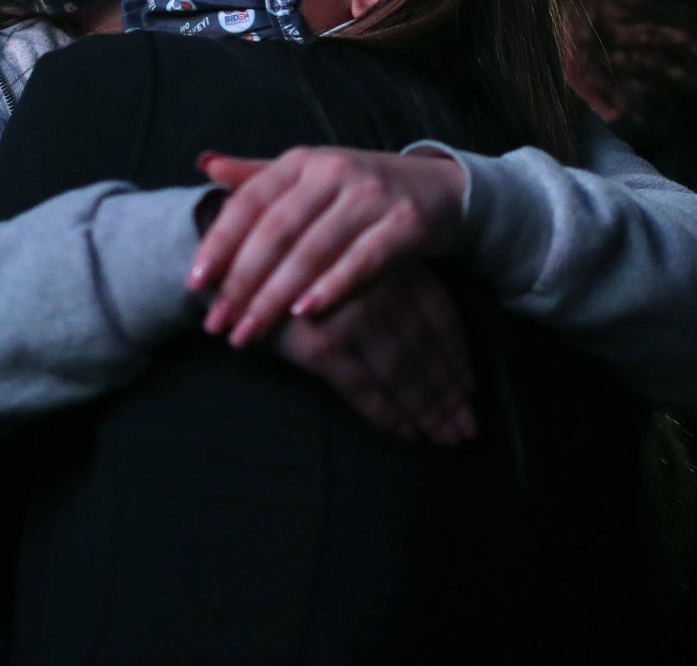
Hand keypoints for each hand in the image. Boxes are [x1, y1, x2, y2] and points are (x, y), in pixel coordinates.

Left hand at [190, 146, 467, 346]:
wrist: (441, 189)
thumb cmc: (360, 191)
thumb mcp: (309, 176)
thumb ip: (257, 175)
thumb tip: (204, 164)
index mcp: (301, 161)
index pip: (249, 202)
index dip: (219, 243)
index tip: (194, 284)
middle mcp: (332, 170)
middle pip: (276, 231)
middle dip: (242, 282)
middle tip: (219, 323)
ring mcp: (371, 195)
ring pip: (314, 249)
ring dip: (277, 295)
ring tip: (251, 330)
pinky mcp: (406, 221)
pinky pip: (364, 259)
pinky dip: (334, 286)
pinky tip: (307, 314)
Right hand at [266, 266, 476, 444]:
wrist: (226, 261)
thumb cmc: (289, 262)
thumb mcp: (347, 260)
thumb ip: (385, 285)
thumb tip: (430, 340)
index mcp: (388, 263)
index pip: (440, 315)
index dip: (457, 356)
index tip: (470, 387)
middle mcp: (376, 287)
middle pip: (425, 349)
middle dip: (449, 393)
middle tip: (466, 428)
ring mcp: (349, 315)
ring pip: (401, 371)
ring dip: (428, 410)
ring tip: (444, 437)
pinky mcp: (319, 344)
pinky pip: (363, 389)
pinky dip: (387, 414)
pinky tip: (405, 434)